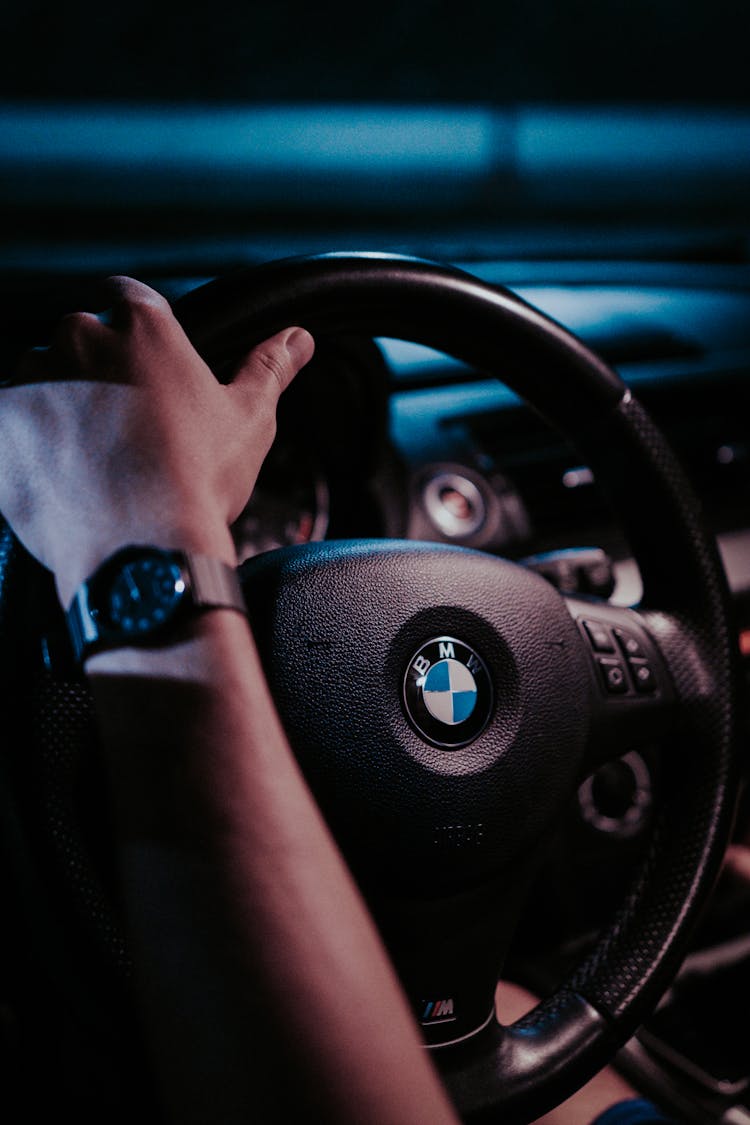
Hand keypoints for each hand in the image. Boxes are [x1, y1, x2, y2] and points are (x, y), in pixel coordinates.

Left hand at [0, 276, 313, 604]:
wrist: (142, 548)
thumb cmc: (200, 480)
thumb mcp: (249, 419)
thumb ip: (270, 367)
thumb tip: (299, 338)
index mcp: (142, 326)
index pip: (126, 296)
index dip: (134, 329)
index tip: (142, 362)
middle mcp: (80, 339)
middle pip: (80, 336)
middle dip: (95, 369)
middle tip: (125, 423)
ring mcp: (33, 380)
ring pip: (37, 374)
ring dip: (56, 400)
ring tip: (91, 453)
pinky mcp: (3, 425)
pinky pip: (9, 418)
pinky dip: (27, 438)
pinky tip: (59, 470)